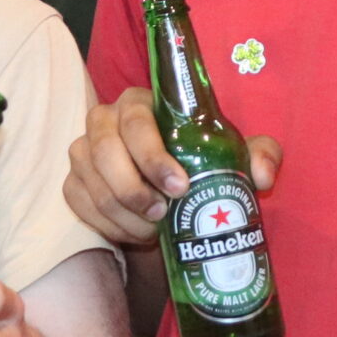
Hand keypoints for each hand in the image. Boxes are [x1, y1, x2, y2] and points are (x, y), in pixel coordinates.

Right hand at [63, 86, 280, 248]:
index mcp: (141, 103)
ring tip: (154, 229)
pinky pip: (79, 202)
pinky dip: (107, 224)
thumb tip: (263, 174)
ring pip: (92, 183)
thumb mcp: (234, 155)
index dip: (153, 156)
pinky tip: (134, 233)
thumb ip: (258, 155)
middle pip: (104, 151)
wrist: (170, 188)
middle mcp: (104, 120)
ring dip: (124, 214)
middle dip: (133, 189)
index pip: (137, 122)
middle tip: (163, 215)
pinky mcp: (73, 180)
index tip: (180, 187)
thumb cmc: (201, 161)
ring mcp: (84, 151)